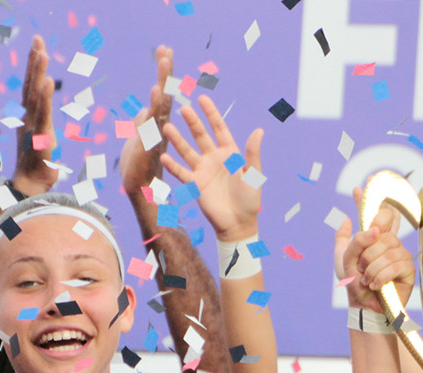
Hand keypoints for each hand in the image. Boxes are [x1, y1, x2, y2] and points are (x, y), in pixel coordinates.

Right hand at [10, 35, 59, 195]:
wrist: (31, 186)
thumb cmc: (37, 163)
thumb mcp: (42, 137)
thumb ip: (43, 122)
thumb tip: (46, 115)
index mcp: (30, 115)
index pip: (32, 85)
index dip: (33, 64)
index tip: (37, 44)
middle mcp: (29, 117)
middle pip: (31, 83)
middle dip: (34, 60)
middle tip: (37, 38)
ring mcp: (33, 126)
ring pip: (35, 95)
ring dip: (38, 72)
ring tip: (42, 52)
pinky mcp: (40, 137)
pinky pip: (42, 113)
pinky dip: (44, 97)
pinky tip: (46, 81)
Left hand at [121, 45, 175, 204]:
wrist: (139, 195)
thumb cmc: (139, 170)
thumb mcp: (137, 141)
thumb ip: (141, 125)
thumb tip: (141, 111)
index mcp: (157, 125)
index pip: (162, 95)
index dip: (164, 73)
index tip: (165, 51)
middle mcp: (161, 127)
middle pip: (166, 94)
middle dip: (166, 71)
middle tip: (166, 48)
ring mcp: (157, 136)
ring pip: (162, 104)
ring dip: (164, 81)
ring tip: (165, 59)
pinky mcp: (150, 146)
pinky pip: (154, 122)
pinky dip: (156, 106)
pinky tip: (156, 90)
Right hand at [161, 95, 263, 241]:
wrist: (238, 223)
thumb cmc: (250, 200)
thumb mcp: (253, 175)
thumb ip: (253, 153)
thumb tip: (259, 130)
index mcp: (230, 154)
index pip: (219, 128)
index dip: (211, 114)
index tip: (202, 98)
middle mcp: (214, 159)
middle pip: (201, 136)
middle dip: (192, 122)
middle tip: (181, 108)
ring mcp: (203, 171)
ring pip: (187, 151)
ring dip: (177, 140)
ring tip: (166, 127)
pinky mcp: (195, 185)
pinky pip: (181, 173)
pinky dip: (172, 165)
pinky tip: (163, 156)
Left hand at [336, 188, 413, 315]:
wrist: (363, 306)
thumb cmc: (354, 284)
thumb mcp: (342, 261)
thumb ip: (344, 240)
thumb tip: (347, 219)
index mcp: (374, 238)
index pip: (375, 213)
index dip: (371, 197)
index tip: (367, 181)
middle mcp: (390, 242)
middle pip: (381, 230)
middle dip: (366, 250)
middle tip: (361, 265)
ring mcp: (400, 254)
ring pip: (387, 249)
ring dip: (371, 267)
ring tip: (367, 280)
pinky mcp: (408, 269)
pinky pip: (395, 264)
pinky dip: (380, 276)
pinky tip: (376, 285)